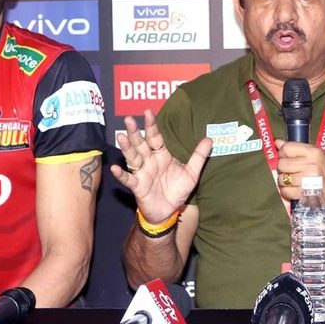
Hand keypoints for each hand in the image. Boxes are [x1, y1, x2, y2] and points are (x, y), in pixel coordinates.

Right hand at [110, 109, 211, 223]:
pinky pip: (128, 179)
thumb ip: (198, 156)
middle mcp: (149, 161)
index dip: (151, 125)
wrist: (169, 211)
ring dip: (126, 148)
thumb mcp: (192, 173)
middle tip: (128, 119)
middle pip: (140, 144)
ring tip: (121, 137)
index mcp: (161, 155)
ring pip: (132, 158)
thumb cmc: (177, 190)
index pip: (155, 137)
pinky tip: (115, 168)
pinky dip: (121, 174)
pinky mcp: (137, 186)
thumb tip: (209, 139)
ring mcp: (142, 173)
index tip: (147, 112)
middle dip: (134, 132)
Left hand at [275, 139, 324, 209]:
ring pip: (282, 179)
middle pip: (282, 164)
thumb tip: (278, 142)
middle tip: (290, 171)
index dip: (283, 154)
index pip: (287, 149)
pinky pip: (286, 191)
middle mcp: (312, 164)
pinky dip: (287, 192)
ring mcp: (309, 180)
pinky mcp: (306, 193)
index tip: (286, 158)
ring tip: (292, 181)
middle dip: (283, 169)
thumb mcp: (316, 154)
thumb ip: (297, 148)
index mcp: (314, 152)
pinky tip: (294, 189)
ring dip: (284, 182)